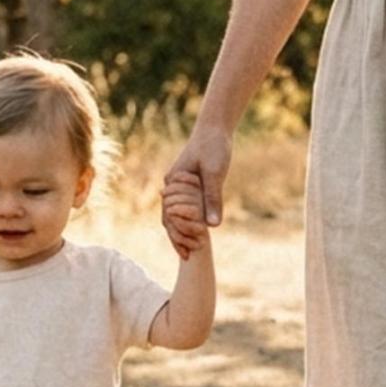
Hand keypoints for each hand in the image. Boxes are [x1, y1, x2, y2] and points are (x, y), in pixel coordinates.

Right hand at [163, 126, 229, 255]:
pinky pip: (188, 206)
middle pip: (171, 218)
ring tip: (191, 249)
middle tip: (187, 257)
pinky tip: (199, 231)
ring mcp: (182, 186)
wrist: (215, 128)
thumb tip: (212, 225)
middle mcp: (174, 186)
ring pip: (177, 214)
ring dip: (183, 231)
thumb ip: (212, 197)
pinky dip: (191, 220)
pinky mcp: (192, 184)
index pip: (170, 216)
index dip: (177, 235)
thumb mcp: (214, 172)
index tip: (185, 252)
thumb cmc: (213, 147)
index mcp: (174, 184)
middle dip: (178, 238)